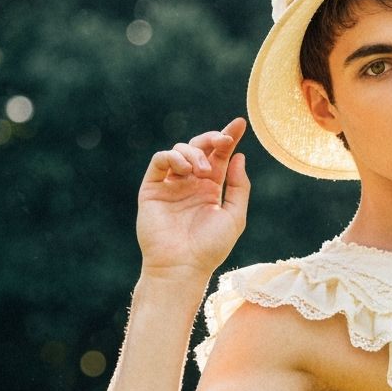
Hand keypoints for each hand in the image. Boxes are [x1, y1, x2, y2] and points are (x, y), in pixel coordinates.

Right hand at [136, 118, 249, 281]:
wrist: (182, 266)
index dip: (228, 138)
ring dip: (195, 153)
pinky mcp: (152, 188)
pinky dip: (172, 157)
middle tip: (223, 140)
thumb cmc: (210, 248)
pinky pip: (160, 161)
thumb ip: (238, 186)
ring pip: (180, 151)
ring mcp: (171, 185)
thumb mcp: (234, 216)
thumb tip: (239, 156)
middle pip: (200, 148)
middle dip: (213, 139)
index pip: (220, 157)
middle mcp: (191, 184)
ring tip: (202, 172)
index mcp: (211, 189)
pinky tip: (185, 168)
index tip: (239, 124)